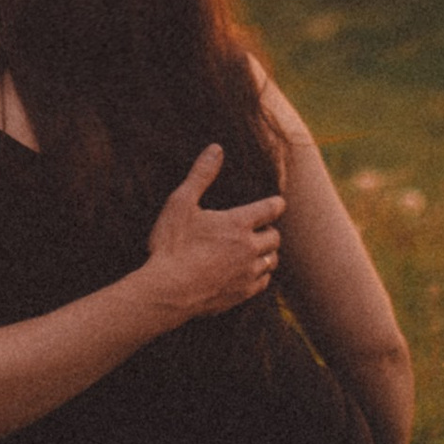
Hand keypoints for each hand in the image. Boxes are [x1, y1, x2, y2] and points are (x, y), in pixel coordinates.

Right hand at [144, 144, 283, 324]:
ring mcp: (247, 273)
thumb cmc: (171, 245)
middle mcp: (249, 248)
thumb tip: (216, 149)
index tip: (276, 203)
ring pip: (272, 260)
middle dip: (270, 230)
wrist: (168, 292)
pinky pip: (263, 282)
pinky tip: (249, 273)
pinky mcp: (242, 294)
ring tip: (256, 250)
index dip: (275, 204)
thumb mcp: (181, 203)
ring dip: (267, 253)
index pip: (271, 209)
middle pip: (275, 237)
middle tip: (260, 228)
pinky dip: (261, 275)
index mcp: (238, 223)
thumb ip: (201, 175)